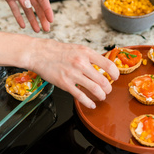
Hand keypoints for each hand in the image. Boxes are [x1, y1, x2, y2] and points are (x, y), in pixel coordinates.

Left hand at [0, 0, 52, 31]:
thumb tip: (28, 6)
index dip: (47, 10)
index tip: (51, 20)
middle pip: (36, 6)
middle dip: (42, 18)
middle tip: (46, 30)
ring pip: (27, 10)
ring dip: (32, 20)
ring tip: (37, 30)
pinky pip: (15, 9)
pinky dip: (19, 17)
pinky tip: (23, 25)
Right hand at [0, 33, 119, 108]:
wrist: (39, 53)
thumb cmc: (57, 51)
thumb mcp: (77, 48)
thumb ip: (90, 57)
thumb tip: (102, 67)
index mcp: (86, 53)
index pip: (108, 65)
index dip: (115, 73)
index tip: (115, 77)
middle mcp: (81, 63)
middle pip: (103, 80)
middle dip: (108, 88)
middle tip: (107, 90)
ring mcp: (73, 74)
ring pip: (95, 89)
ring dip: (101, 96)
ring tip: (101, 97)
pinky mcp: (65, 84)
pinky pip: (81, 96)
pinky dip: (89, 103)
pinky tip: (91, 104)